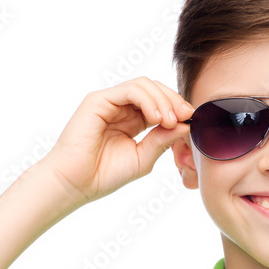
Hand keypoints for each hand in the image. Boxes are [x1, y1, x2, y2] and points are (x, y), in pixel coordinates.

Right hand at [37, 77, 193, 205]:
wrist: (76, 183)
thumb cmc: (104, 175)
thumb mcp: (143, 158)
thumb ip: (162, 140)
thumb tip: (186, 124)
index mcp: (132, 121)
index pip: (160, 103)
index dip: (178, 107)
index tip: (192, 119)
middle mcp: (121, 108)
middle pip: (155, 89)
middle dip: (174, 100)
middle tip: (186, 115)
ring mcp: (109, 102)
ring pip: (144, 85)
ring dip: (163, 100)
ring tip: (169, 120)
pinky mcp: (98, 100)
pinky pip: (130, 90)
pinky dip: (148, 100)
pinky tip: (156, 117)